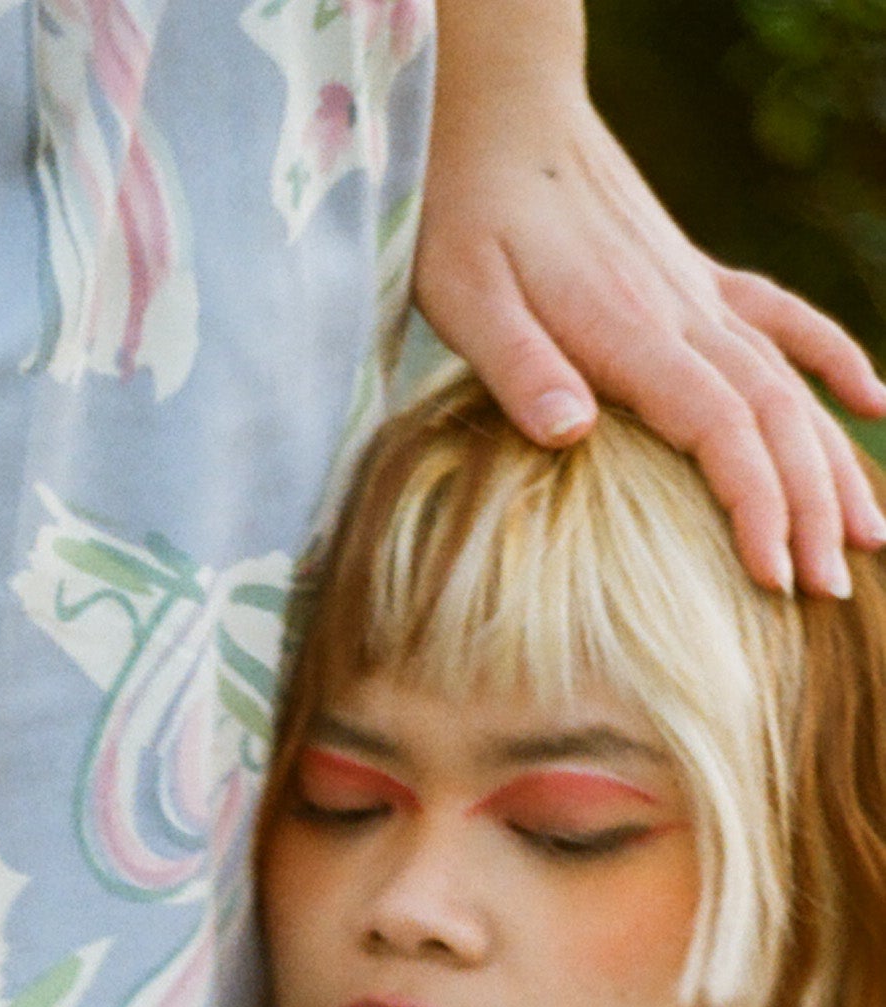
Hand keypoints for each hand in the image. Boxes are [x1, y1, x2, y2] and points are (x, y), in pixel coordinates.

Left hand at [418, 53, 885, 597]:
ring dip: (833, 460)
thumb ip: (519, 368)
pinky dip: (834, 358)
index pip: (722, 431)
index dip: (757, 507)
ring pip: (790, 383)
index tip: (773, 578)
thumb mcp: (466, 299)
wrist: (499, 112)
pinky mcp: (693, 276)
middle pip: (774, 421)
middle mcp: (683, 314)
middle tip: (832, 592)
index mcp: (631, 333)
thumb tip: (571, 433)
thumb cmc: (465, 212)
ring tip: (870, 536)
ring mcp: (697, 293)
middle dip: (811, 510)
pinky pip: (783, 318)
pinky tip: (874, 401)